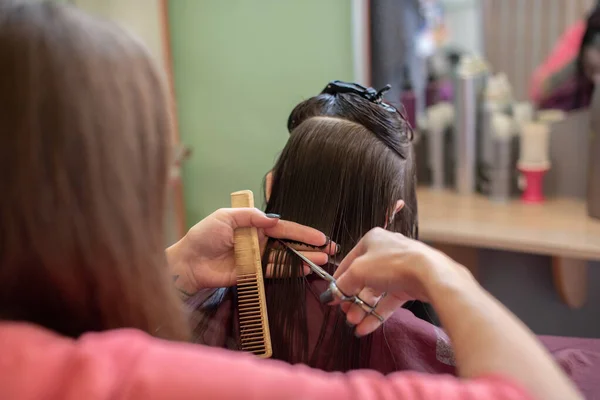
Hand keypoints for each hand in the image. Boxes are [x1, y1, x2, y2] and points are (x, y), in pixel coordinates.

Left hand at [167, 208, 336, 295]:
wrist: (189, 263)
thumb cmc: (203, 236)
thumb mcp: (225, 217)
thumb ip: (250, 217)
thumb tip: (274, 218)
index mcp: (253, 225)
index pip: (283, 227)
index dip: (302, 231)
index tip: (320, 236)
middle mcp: (259, 241)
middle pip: (289, 242)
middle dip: (310, 245)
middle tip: (331, 248)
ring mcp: (257, 258)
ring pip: (286, 257)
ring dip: (305, 259)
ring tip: (323, 260)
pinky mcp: (253, 273)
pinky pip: (275, 271)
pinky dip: (290, 270)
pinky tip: (305, 269)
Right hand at [332, 228, 471, 335]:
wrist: (429, 274)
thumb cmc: (391, 263)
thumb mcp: (358, 271)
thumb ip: (343, 283)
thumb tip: (332, 295)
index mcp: (372, 240)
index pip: (349, 261)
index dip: (339, 280)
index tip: (331, 297)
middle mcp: (386, 252)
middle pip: (363, 278)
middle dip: (352, 299)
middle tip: (345, 313)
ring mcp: (399, 269)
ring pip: (376, 291)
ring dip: (363, 309)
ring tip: (354, 324)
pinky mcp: (410, 285)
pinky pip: (389, 300)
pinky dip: (377, 314)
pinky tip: (365, 328)